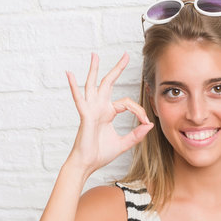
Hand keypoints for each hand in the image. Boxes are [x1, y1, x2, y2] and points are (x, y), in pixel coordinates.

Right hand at [65, 52, 153, 174]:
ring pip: (93, 85)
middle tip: (125, 55)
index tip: (146, 121)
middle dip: (117, 69)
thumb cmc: (100, 154)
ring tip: (94, 55)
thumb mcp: (123, 144)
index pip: (127, 103)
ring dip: (94, 70)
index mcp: (108, 113)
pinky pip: (79, 99)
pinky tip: (70, 74)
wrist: (87, 164)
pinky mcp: (85, 116)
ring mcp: (91, 110)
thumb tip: (150, 125)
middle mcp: (99, 108)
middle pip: (108, 83)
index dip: (139, 110)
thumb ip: (136, 135)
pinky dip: (73, 86)